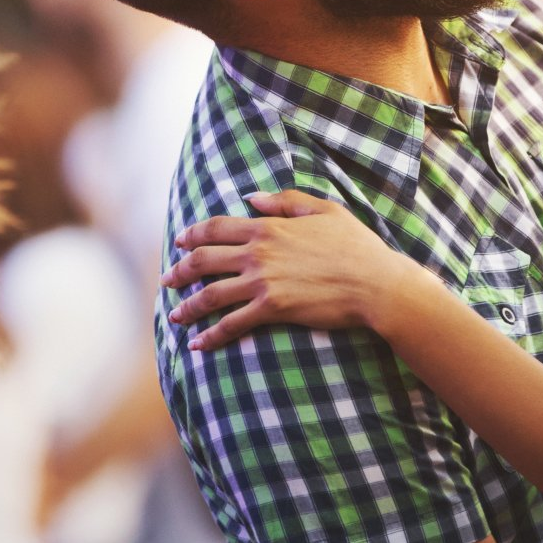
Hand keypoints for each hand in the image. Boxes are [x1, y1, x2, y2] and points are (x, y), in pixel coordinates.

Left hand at [163, 190, 413, 349]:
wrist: (374, 282)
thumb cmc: (356, 245)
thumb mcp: (326, 210)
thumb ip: (287, 201)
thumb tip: (253, 198)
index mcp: (269, 227)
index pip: (217, 228)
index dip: (193, 235)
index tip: (180, 241)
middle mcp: (258, 253)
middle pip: (204, 261)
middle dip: (180, 271)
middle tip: (167, 280)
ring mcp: (263, 282)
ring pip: (210, 294)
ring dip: (187, 306)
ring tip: (175, 316)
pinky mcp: (272, 309)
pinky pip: (231, 323)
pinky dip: (211, 335)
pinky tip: (199, 344)